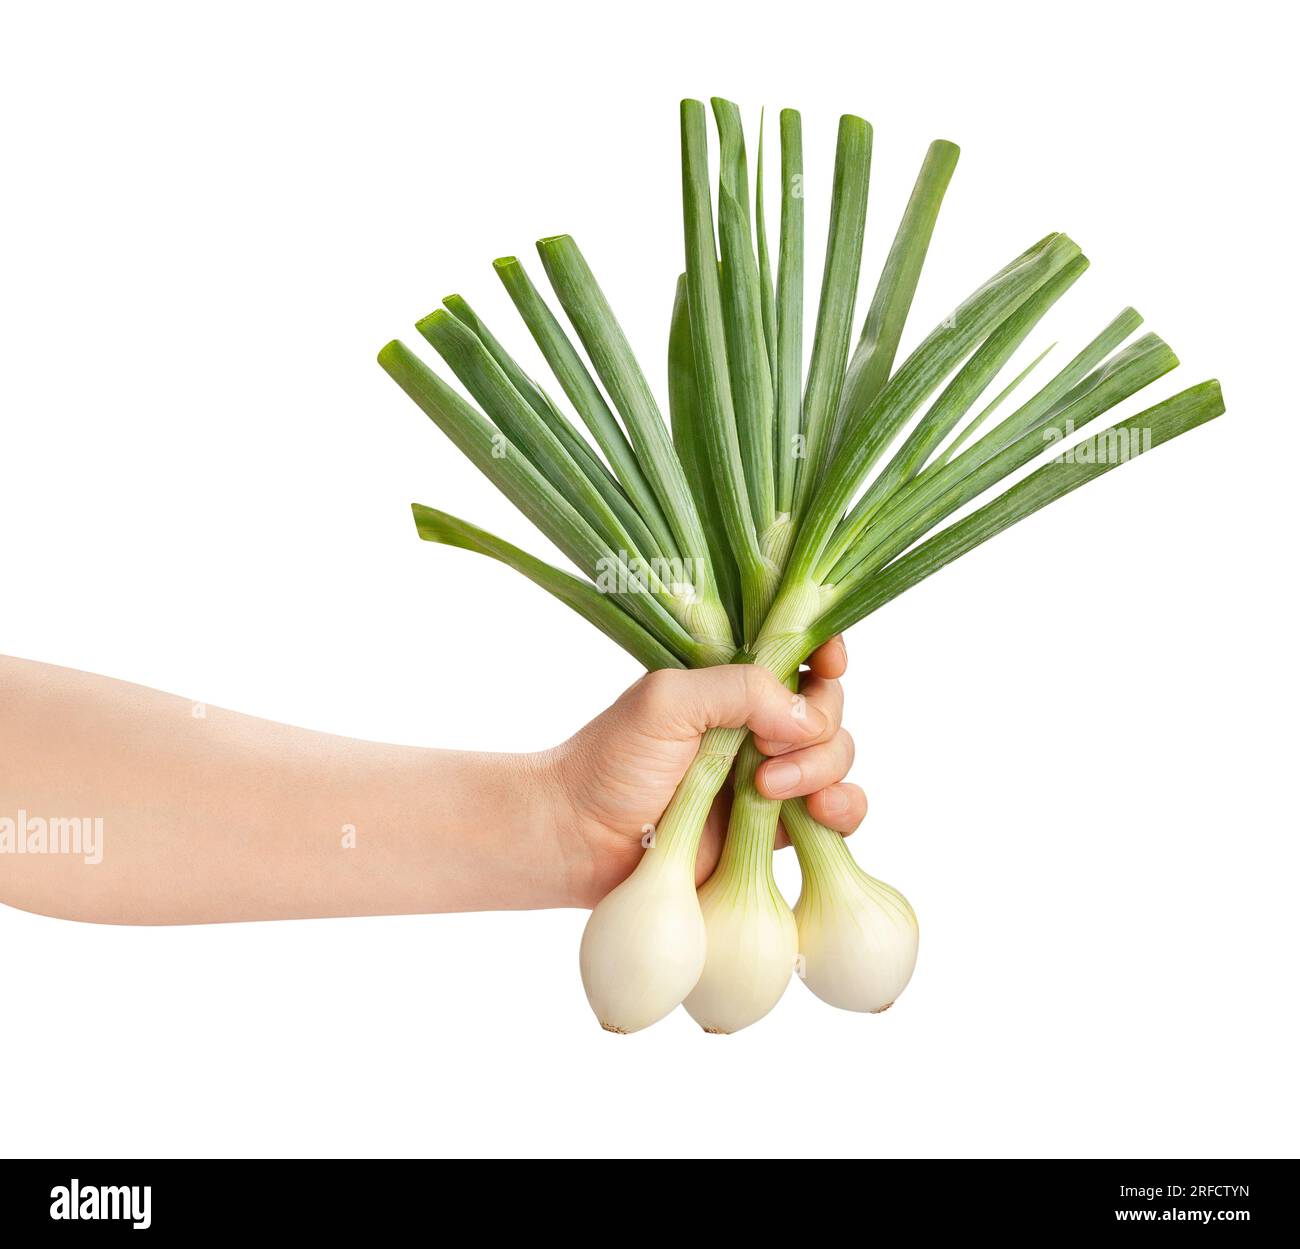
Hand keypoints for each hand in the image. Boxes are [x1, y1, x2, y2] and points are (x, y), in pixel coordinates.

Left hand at [550, 638, 864, 905]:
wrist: (582, 839)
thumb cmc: (611, 760)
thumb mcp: (668, 701)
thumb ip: (740, 690)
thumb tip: (808, 718)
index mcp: (731, 682)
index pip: (799, 652)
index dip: (826, 650)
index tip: (829, 661)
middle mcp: (757, 724)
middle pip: (828, 708)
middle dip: (817, 725)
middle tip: (765, 753)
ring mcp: (771, 775)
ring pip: (837, 758)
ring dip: (822, 769)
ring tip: (769, 789)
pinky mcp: (777, 829)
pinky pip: (838, 813)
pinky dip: (845, 808)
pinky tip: (821, 812)